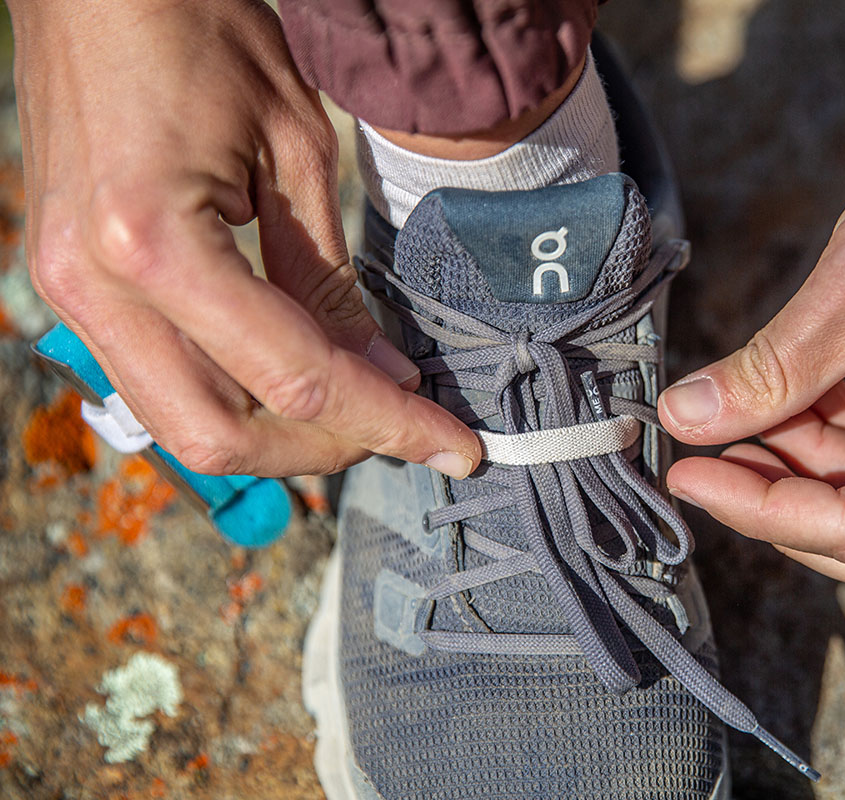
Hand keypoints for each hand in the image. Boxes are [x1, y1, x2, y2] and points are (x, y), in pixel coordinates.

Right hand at [13, 0, 479, 477]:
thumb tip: (375, 372)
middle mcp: (95, 287)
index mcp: (155, 245)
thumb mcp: (294, 149)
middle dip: (328, 446)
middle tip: (405, 426)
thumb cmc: (199, 30)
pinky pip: (156, 379)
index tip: (454, 447)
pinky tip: (295, 375)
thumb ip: (325, 281)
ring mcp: (68, 292)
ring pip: (182, 423)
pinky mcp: (69, 286)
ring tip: (359, 406)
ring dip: (281, 435)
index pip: (297, 377)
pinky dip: (234, 394)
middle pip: (223, 434)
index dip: (388, 422)